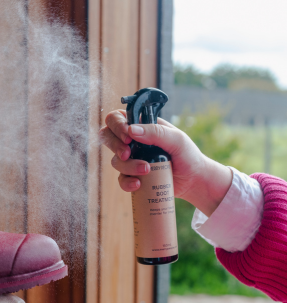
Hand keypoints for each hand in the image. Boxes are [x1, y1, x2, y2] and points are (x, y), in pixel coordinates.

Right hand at [100, 110, 232, 216]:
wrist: (194, 181)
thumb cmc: (188, 155)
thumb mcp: (177, 139)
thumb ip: (155, 132)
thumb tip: (132, 130)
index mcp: (143, 126)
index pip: (118, 118)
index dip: (116, 125)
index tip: (128, 136)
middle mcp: (133, 141)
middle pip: (108, 137)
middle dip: (114, 146)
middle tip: (127, 153)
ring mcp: (132, 159)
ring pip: (115, 160)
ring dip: (128, 166)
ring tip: (146, 170)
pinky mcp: (133, 176)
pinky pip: (121, 179)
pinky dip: (127, 182)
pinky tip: (138, 184)